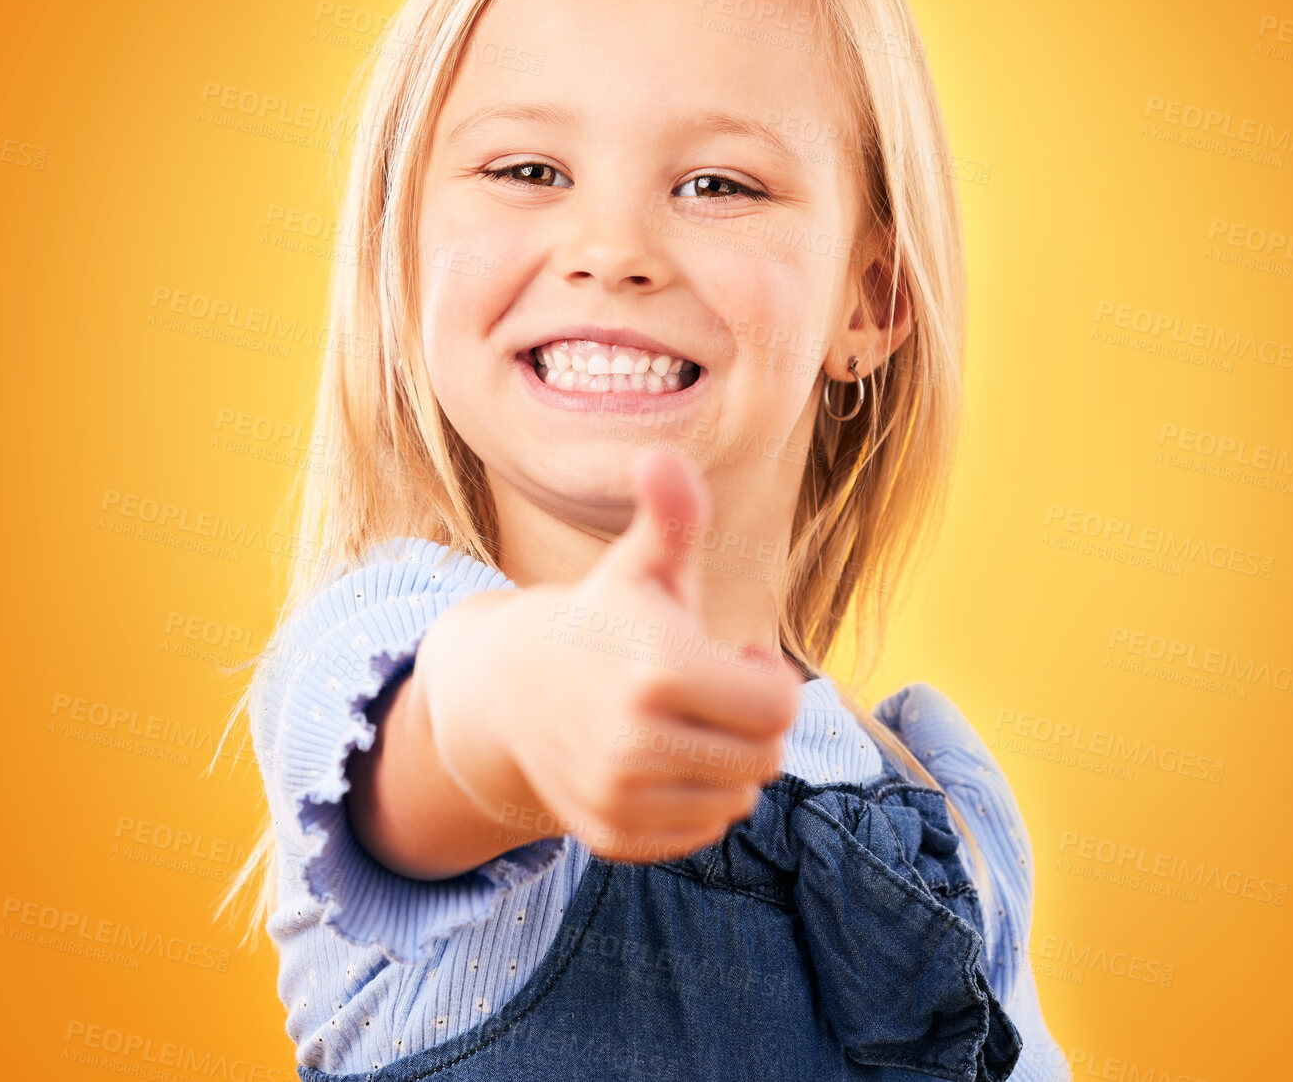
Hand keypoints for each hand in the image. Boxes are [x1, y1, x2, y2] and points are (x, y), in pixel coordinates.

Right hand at [490, 446, 805, 863]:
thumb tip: (661, 455)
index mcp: (657, 667)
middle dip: (752, 723)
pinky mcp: (610, 835)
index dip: (768, 678)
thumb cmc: (603, 617)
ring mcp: (618, 794)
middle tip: (710, 692)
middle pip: (765, 757)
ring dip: (727, 762)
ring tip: (684, 723)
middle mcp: (635, 740)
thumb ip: (671, 514)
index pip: (778, 707)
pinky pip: (700, 832)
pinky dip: (695, 801)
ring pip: (736, 798)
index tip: (738, 658)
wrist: (514, 687)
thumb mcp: (642, 565)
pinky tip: (660, 761)